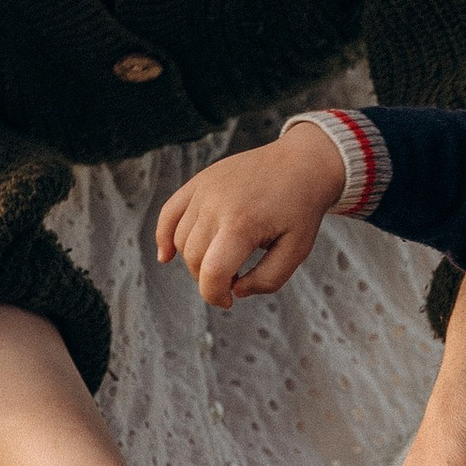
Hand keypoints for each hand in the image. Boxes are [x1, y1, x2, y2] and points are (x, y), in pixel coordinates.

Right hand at [155, 129, 345, 306]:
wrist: (301, 163)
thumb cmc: (300, 209)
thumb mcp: (297, 251)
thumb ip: (268, 280)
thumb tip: (235, 290)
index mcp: (243, 224)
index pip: (212, 273)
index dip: (215, 296)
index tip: (228, 302)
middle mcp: (216, 204)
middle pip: (194, 259)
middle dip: (210, 279)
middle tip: (235, 277)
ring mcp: (204, 190)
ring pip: (181, 240)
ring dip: (196, 260)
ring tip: (222, 259)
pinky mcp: (199, 182)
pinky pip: (169, 214)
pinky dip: (164, 237)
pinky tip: (166, 256)